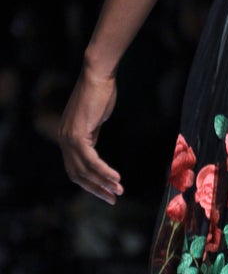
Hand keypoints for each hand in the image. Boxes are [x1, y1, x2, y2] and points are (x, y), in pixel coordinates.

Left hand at [58, 67, 123, 204]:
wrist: (97, 74)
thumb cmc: (100, 92)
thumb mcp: (95, 119)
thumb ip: (92, 135)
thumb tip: (94, 149)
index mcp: (67, 137)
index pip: (75, 168)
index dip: (90, 182)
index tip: (107, 191)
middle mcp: (63, 140)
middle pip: (77, 174)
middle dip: (96, 189)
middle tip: (113, 199)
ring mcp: (69, 138)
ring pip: (84, 170)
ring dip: (102, 183)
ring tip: (118, 191)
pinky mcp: (78, 134)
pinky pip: (91, 160)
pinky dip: (103, 171)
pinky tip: (115, 177)